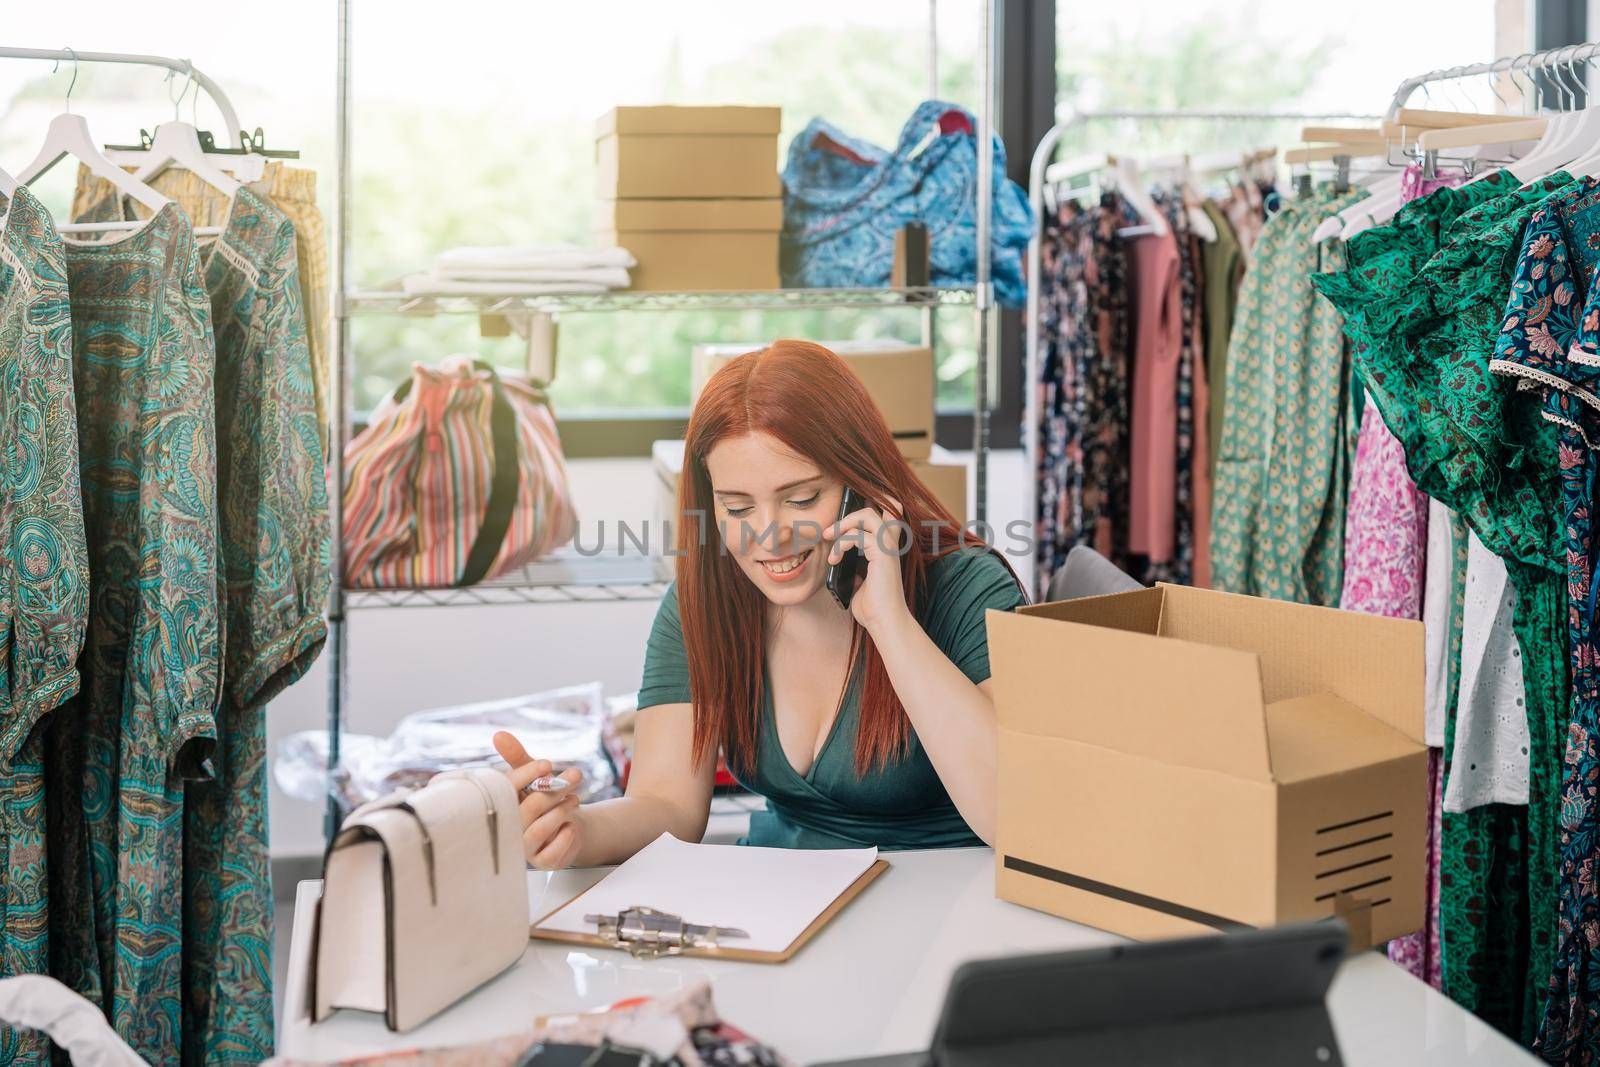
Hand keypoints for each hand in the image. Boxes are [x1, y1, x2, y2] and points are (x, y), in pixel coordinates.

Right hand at [493, 730, 583, 869]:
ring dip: (561, 811)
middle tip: (575, 776)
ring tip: (575, 799)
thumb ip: (517, 757)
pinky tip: (571, 827)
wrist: (571, 827)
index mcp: (503, 806)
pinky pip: (551, 853)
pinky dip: (565, 837)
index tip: (548, 764)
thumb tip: (498, 734)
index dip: (527, 774)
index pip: (507, 789)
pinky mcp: (542, 862)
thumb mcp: (534, 776)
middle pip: (528, 808)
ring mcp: (524, 847)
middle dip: (554, 790)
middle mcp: (509, 828)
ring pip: (539, 829)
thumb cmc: (546, 800)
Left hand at [824, 495, 910, 633]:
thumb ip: (855, 570)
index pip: (886, 514)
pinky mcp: (882, 553)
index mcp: (886, 548)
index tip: (843, 520)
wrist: (884, 621)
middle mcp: (890, 544)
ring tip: (828, 538)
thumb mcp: (859, 584)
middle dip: (850, 514)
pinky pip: (857, 535)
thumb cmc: (874, 607)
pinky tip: (834, 560)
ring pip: (868, 514)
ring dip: (843, 524)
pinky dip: (841, 544)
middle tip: (829, 531)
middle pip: (877, 507)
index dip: (869, 507)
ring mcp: (888, 547)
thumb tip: (843, 566)